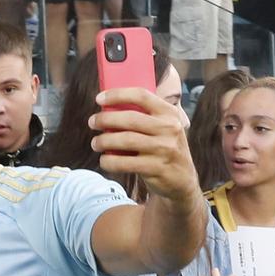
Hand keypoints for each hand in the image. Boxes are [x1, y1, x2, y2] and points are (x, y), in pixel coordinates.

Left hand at [89, 87, 197, 201]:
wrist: (182, 180)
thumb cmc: (164, 148)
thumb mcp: (163, 128)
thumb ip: (145, 116)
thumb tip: (108, 106)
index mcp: (169, 113)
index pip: (141, 96)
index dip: (117, 94)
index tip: (99, 98)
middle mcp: (169, 129)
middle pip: (130, 119)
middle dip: (105, 119)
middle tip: (92, 122)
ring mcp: (164, 149)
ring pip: (125, 140)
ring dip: (104, 141)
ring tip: (95, 143)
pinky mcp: (157, 169)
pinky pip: (125, 163)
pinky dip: (110, 161)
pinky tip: (104, 160)